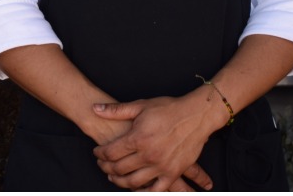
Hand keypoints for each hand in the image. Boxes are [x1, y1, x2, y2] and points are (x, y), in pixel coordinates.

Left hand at [91, 93, 222, 190]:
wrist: (198, 115)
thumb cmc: (170, 108)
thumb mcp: (142, 105)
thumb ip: (117, 110)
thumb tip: (95, 108)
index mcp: (138, 138)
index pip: (110, 152)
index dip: (100, 154)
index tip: (98, 152)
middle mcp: (148, 155)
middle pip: (118, 168)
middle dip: (106, 167)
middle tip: (103, 164)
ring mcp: (161, 166)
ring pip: (133, 182)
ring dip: (119, 181)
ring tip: (115, 176)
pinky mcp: (173, 172)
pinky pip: (155, 190)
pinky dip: (143, 191)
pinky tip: (137, 187)